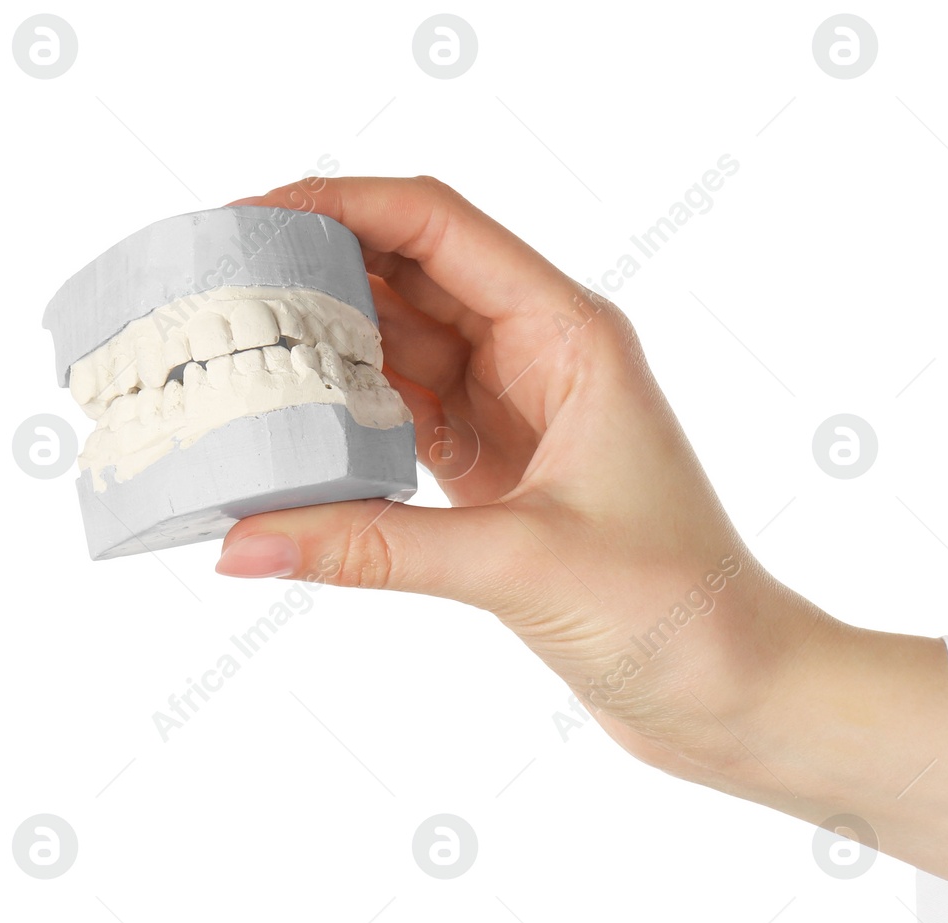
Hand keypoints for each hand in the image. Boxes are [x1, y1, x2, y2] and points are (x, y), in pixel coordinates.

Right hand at [217, 177, 947, 879]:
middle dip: (314, 273)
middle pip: (409, 278)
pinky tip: (286, 432)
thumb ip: (374, 548)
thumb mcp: (518, 563)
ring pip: (402, 354)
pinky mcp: (500, 481)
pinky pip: (406, 424)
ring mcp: (520, 417)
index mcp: (571, 335)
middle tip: (212, 291)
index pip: (438, 226)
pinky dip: (348, 424)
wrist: (735, 691)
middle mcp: (544, 359)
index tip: (246, 218)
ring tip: (226, 356)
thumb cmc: (676, 610)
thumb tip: (243, 542)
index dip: (341, 204)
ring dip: (323, 351)